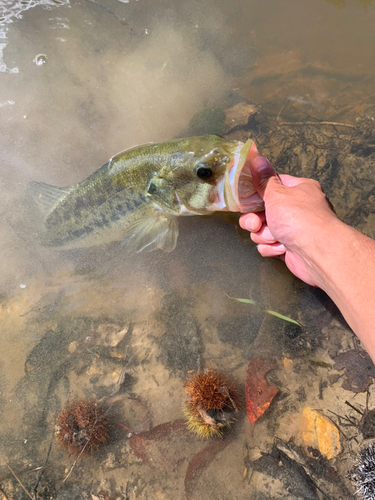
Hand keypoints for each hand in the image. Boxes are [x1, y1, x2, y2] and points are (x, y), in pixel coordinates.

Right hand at [239, 156, 339, 286]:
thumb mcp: (277, 193)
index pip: (272, 186)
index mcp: (298, 190)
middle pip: (262, 211)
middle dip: (256, 220)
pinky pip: (269, 246)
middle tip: (256, 224)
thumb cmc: (299, 217)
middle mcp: (296, 208)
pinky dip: (272, 248)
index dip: (258, 193)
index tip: (247, 199)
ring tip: (275, 237)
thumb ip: (264, 179)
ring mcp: (292, 229)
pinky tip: (281, 248)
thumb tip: (257, 158)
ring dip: (264, 235)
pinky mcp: (288, 248)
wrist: (316, 251)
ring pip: (263, 230)